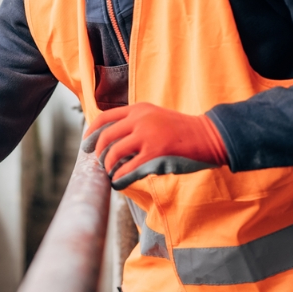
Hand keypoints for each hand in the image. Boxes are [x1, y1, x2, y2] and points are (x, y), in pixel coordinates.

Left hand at [81, 102, 228, 188]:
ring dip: (107, 166)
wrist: (207, 136)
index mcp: (139, 109)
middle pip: (106, 137)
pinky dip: (119, 177)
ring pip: (114, 153)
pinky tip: (118, 182)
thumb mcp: (156, 117)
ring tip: (110, 173)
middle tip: (98, 163)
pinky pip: (128, 168)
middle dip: (97, 153)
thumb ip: (136, 123)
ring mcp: (147, 136)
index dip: (91, 133)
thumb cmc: (181, 131)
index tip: (85, 144)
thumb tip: (113, 140)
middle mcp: (140, 119)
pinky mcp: (154, 153)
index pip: (104, 118)